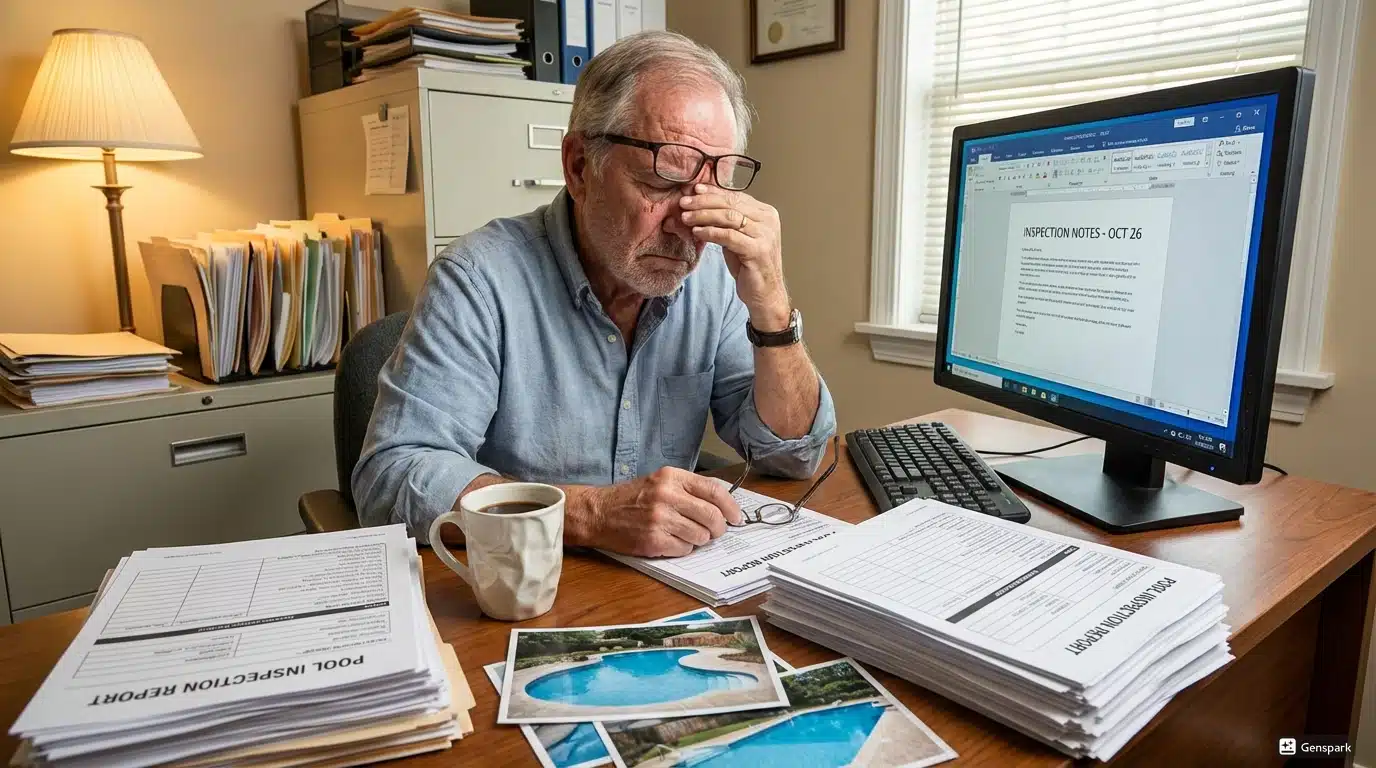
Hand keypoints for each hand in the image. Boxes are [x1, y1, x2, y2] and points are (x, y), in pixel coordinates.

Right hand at [568, 467, 743, 556]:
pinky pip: (684, 549)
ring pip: (701, 536)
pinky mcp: (653, 540)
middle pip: (712, 516)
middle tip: (715, 531)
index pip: (714, 491)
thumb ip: (688, 489)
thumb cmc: (631, 498)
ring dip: (698, 539)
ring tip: (685, 534)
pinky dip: (682, 548)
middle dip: (718, 528)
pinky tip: (670, 541)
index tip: (736, 517)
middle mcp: (667, 496)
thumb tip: (722, 506)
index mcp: (672, 477)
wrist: (598, 513)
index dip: (731, 507)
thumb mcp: (660, 481)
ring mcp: (660, 519)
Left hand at [679, 184, 790, 329]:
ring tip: (686, 217)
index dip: (713, 192)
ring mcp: (765, 235)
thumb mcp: (735, 238)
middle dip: (704, 202)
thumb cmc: (749, 266)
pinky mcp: (758, 250)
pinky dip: (711, 232)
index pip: (736, 196)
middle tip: (684, 202)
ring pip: (729, 217)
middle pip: (731, 203)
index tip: (693, 190)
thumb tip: (696, 205)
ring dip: (704, 215)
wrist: (765, 294)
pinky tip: (697, 232)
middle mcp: (768, 220)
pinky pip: (729, 236)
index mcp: (765, 213)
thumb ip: (723, 221)